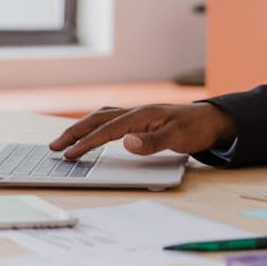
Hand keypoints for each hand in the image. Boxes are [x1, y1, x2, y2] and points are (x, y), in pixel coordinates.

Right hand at [48, 103, 237, 159]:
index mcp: (142, 115)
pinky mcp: (141, 119)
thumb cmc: (196, 128)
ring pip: (102, 118)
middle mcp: (136, 111)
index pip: (107, 130)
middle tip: (53, 146)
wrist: (212, 119)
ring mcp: (137, 114)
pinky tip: (92, 132)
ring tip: (65, 140)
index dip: (87, 142)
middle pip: (98, 120)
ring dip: (82, 128)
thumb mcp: (178, 138)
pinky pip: (110, 120)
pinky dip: (95, 125)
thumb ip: (152, 141)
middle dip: (74, 132)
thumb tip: (126, 142)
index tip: (69, 153)